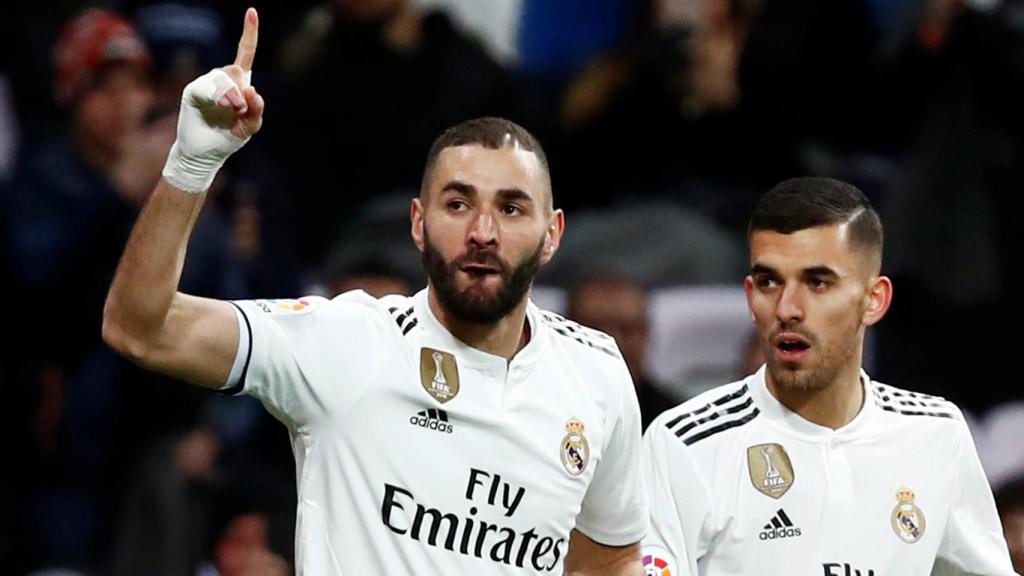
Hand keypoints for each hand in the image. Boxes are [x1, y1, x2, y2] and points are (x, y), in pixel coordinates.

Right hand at [162, 8, 264, 192]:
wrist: (206, 153)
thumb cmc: (227, 137)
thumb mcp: (250, 126)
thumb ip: (257, 110)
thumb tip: (252, 91)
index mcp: (238, 83)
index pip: (244, 53)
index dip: (249, 33)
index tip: (252, 12)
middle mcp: (222, 79)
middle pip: (237, 70)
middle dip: (242, 92)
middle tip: (239, 110)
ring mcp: (206, 84)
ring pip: (224, 78)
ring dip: (231, 96)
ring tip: (230, 110)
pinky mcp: (193, 91)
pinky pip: (207, 87)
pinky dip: (217, 97)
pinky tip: (220, 107)